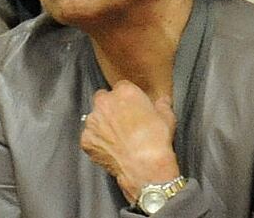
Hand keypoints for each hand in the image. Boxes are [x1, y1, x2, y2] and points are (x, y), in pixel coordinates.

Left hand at [79, 80, 180, 203]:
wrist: (144, 165)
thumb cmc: (156, 141)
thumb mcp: (167, 118)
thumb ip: (162, 105)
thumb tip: (163, 101)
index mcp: (124, 92)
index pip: (121, 88)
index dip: (127, 99)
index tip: (132, 108)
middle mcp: (104, 103)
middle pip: (103, 100)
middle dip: (110, 108)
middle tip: (123, 123)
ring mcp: (93, 121)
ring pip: (94, 119)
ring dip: (102, 125)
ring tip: (118, 139)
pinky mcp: (86, 139)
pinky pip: (90, 138)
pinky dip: (97, 143)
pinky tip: (111, 150)